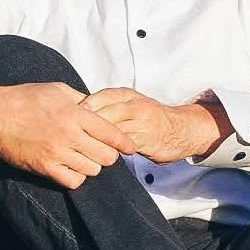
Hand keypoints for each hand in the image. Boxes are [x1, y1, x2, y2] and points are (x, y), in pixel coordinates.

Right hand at [0, 82, 135, 188]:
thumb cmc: (26, 98)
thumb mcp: (58, 90)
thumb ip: (82, 99)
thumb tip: (100, 106)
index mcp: (75, 114)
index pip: (111, 133)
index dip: (124, 142)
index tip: (130, 147)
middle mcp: (68, 135)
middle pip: (106, 156)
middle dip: (108, 154)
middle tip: (103, 150)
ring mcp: (56, 153)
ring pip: (91, 170)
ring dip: (92, 165)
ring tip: (86, 157)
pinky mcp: (44, 167)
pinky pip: (73, 181)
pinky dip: (77, 176)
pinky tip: (73, 167)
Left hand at [79, 87, 227, 162]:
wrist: (181, 129)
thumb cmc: (150, 117)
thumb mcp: (131, 103)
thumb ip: (110, 105)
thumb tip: (79, 108)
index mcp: (128, 95)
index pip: (102, 97)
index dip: (84, 106)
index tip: (68, 115)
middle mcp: (135, 105)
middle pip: (105, 114)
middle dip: (86, 125)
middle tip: (69, 134)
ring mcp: (142, 123)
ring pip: (113, 130)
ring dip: (96, 139)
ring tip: (80, 146)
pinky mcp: (147, 140)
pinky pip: (124, 145)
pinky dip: (111, 149)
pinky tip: (100, 154)